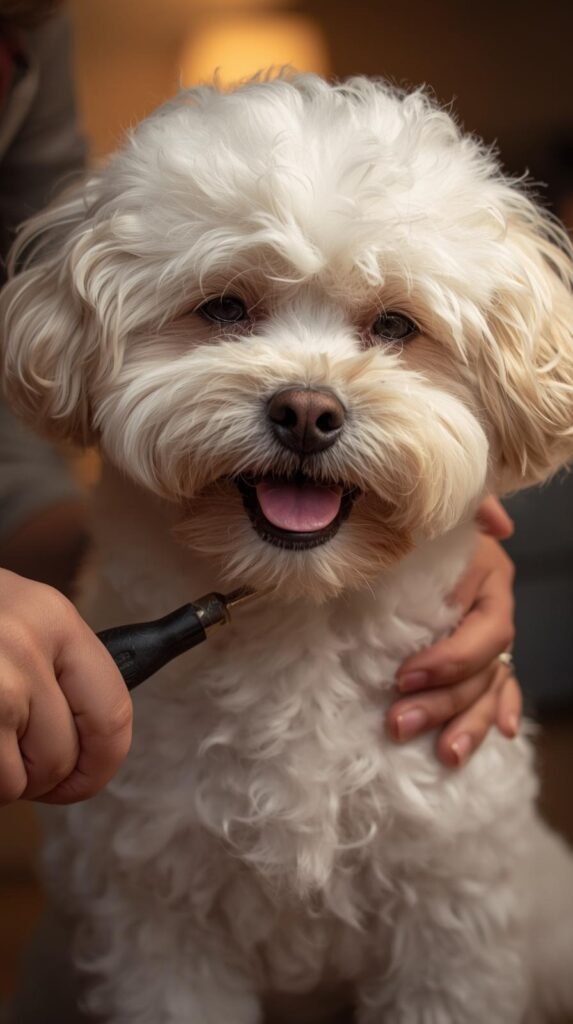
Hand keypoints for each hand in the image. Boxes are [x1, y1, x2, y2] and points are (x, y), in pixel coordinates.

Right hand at [0, 569, 131, 803]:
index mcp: (51, 617)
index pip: (113, 711)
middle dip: (38, 776)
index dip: (100, 762)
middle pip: (61, 756)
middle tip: (8, 757)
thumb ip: (56, 665)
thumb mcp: (13, 619)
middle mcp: (21, 646)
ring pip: (16, 781)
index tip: (84, 777)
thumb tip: (100, 739)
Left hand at [387, 499, 519, 767]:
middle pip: (483, 670)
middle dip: (443, 701)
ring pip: (489, 690)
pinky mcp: (478, 659)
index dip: (451, 659)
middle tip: (399, 722)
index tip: (404, 676)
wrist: (396, 528)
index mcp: (488, 579)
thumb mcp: (434, 516)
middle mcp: (493, 612)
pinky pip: (500, 692)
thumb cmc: (409, 525)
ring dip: (468, 723)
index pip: (485, 631)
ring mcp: (488, 639)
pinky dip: (499, 713)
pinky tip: (502, 735)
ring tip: (445, 754)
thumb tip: (498, 524)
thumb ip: (467, 510)